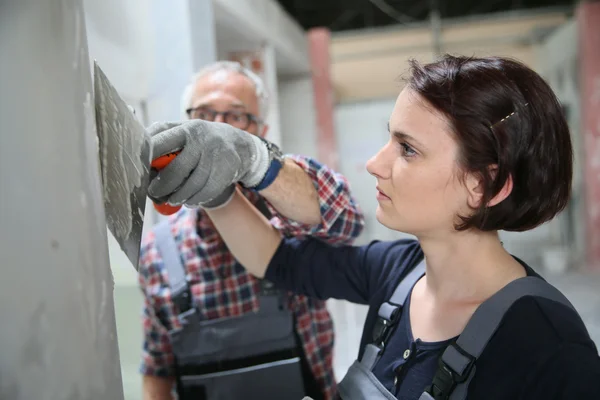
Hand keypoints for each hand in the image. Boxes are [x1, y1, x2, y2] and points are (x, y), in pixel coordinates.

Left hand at [147, 120, 269, 207]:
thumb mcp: (183, 133)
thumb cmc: (200, 142)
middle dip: (161, 187)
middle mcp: (201, 140)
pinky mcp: (227, 169)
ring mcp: (215, 155)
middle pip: (176, 170)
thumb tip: (136, 160)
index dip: (146, 158)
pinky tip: (189, 201)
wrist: (239, 145)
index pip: (159, 142)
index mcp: (184, 129)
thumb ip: (160, 141)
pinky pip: (206, 192)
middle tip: (154, 194)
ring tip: (172, 199)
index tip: (137, 171)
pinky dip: (195, 200)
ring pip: (192, 185)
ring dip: (178, 197)